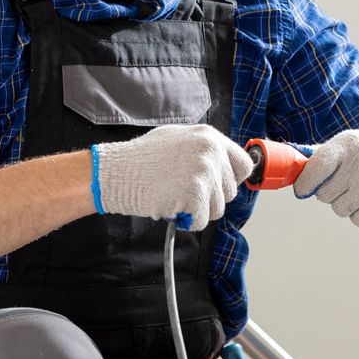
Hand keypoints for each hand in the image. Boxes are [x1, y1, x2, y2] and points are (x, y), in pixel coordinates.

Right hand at [94, 124, 252, 230]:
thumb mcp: (177, 140)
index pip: (243, 165)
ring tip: (175, 198)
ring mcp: (203, 171)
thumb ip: (203, 151)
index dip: (230, 181)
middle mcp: (210, 150)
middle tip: (184, 193)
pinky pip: (202, 220)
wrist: (115, 172)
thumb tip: (224, 167)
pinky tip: (171, 208)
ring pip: (218, 209)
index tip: (217, 189)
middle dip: (210, 199)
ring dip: (198, 211)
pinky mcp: (195, 192)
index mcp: (209, 136)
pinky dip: (188, 222)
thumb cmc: (140, 159)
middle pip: (230, 192)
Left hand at [292, 130, 358, 227]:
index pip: (316, 168)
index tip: (303, 191)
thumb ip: (318, 157)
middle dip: (330, 194)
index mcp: (348, 143)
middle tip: (345, 184)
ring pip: (341, 210)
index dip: (305, 184)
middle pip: (325, 195)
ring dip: (347, 205)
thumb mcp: (346, 146)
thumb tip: (286, 166)